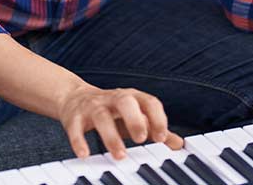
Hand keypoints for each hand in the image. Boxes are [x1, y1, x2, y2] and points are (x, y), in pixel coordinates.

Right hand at [58, 84, 184, 159]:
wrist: (75, 98)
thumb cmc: (113, 111)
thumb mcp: (135, 116)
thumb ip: (155, 128)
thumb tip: (178, 143)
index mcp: (132, 97)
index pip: (148, 102)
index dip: (157, 118)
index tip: (162, 138)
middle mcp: (114, 99)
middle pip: (125, 102)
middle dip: (134, 119)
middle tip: (141, 139)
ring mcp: (93, 106)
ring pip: (102, 116)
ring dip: (111, 136)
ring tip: (119, 155)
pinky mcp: (74, 116)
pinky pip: (75, 127)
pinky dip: (79, 141)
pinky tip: (84, 154)